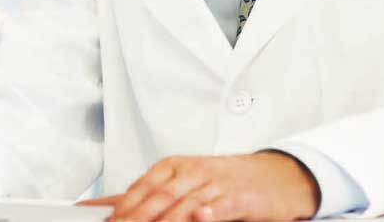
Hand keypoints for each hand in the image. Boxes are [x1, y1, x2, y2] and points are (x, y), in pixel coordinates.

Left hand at [82, 152, 318, 221]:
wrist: (276, 175)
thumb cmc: (227, 180)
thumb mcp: (187, 180)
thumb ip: (150, 194)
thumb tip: (108, 205)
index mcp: (175, 167)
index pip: (142, 187)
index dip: (122, 208)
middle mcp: (193, 172)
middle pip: (158, 197)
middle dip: (136, 217)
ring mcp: (217, 184)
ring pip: (185, 204)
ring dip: (165, 221)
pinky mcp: (240, 198)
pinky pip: (221, 205)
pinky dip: (209, 211)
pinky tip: (200, 217)